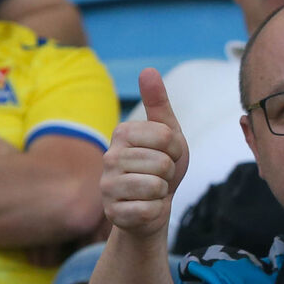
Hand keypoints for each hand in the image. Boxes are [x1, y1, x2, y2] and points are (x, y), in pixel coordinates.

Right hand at [99, 68, 188, 236]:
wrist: (151, 207)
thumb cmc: (160, 168)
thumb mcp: (167, 134)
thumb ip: (158, 103)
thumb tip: (147, 70)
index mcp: (122, 133)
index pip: (166, 137)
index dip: (176, 150)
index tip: (167, 156)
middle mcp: (109, 157)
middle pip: (162, 163)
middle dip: (169, 174)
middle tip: (159, 177)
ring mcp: (107, 187)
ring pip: (155, 187)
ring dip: (161, 193)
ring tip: (152, 192)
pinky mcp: (112, 213)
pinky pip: (148, 210)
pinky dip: (155, 212)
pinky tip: (145, 208)